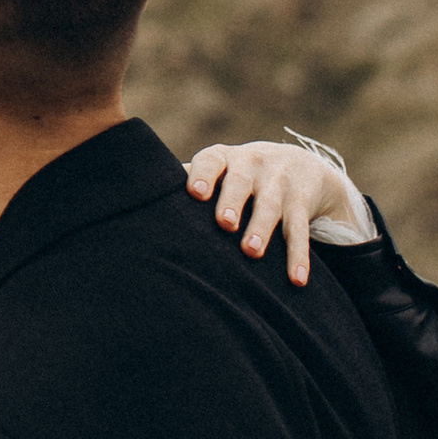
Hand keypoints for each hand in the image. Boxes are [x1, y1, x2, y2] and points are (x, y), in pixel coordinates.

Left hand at [185, 138, 369, 286]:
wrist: (301, 166)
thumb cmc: (240, 176)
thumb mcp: (219, 171)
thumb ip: (188, 182)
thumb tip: (134, 202)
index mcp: (224, 158)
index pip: (211, 161)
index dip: (203, 175)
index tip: (194, 193)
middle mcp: (252, 164)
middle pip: (241, 183)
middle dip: (232, 201)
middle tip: (224, 224)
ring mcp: (280, 182)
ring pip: (271, 207)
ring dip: (262, 229)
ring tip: (251, 252)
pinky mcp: (302, 202)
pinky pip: (300, 231)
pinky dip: (298, 256)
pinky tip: (296, 280)